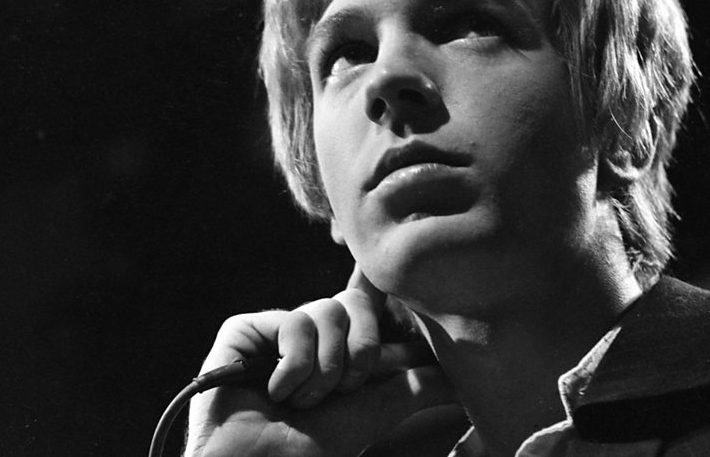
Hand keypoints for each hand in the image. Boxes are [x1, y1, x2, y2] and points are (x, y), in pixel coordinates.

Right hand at [185, 271, 455, 456]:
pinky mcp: (245, 329)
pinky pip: (294, 322)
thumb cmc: (313, 448)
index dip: (379, 281)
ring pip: (328, 311)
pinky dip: (295, 368)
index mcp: (339, 346)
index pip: (367, 302)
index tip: (390, 269)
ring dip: (325, 371)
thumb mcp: (378, 411)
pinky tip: (276, 393)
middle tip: (341, 392)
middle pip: (355, 303)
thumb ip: (419, 385)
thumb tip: (464, 376)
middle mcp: (309, 332)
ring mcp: (275, 329)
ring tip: (303, 402)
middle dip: (360, 356)